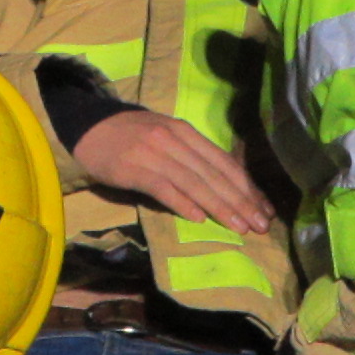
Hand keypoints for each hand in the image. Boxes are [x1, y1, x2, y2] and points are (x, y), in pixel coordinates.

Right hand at [72, 109, 273, 235]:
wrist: (89, 126)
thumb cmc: (132, 136)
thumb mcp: (168, 137)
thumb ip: (193, 157)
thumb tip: (225, 185)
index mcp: (187, 133)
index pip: (225, 162)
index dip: (247, 187)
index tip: (265, 209)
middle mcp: (175, 141)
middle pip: (214, 174)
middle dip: (241, 202)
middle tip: (261, 226)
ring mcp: (154, 154)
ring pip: (194, 183)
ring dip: (219, 207)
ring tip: (239, 227)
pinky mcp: (133, 168)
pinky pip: (163, 188)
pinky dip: (182, 203)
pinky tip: (199, 218)